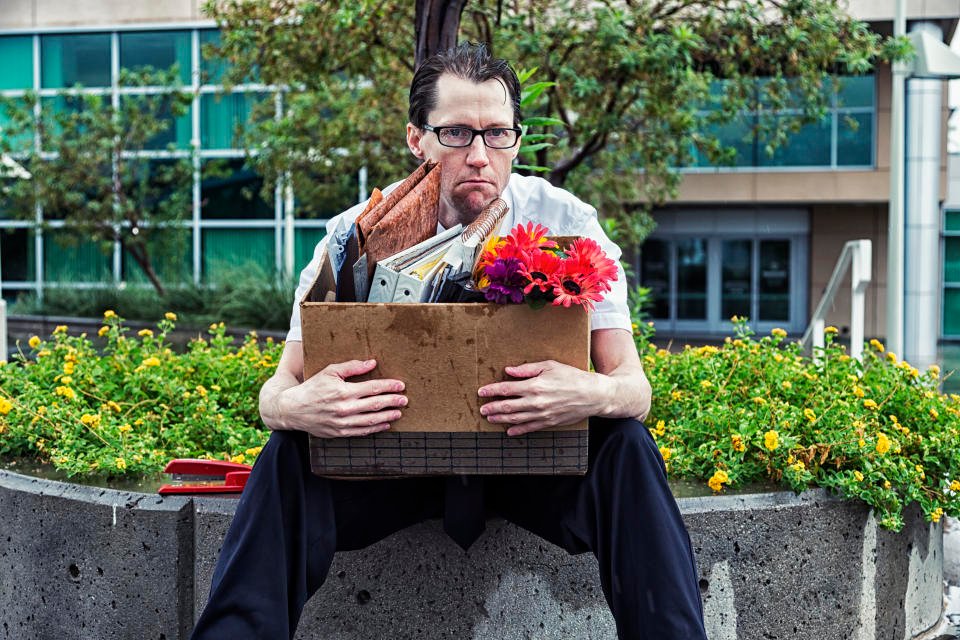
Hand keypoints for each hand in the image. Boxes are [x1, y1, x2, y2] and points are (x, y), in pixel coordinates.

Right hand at [277, 359, 406, 438]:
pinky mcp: (339, 432)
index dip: (389, 386)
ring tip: (399, 413)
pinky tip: (385, 425)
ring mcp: (342, 422)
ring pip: (371, 421)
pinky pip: (362, 432)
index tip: (400, 385)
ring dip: (387, 416)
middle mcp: (345, 408)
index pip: (373, 388)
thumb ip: (351, 367)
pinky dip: (375, 429)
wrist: (293, 409)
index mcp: (343, 391)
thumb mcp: (329, 371)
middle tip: (404, 400)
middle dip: (392, 401)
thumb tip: (372, 363)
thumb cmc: (312, 387)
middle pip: (375, 404)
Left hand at [477, 360, 610, 435]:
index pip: (507, 388)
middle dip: (492, 407)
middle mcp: (537, 401)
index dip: (492, 390)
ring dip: (501, 419)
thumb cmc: (573, 377)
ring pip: (516, 418)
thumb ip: (527, 369)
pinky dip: (517, 430)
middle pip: (508, 406)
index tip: (482, 392)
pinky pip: (529, 428)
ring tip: (490, 418)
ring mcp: (542, 414)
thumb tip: (509, 370)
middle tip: (482, 409)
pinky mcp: (549, 422)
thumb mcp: (550, 366)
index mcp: (535, 385)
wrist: (593, 395)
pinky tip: (509, 430)